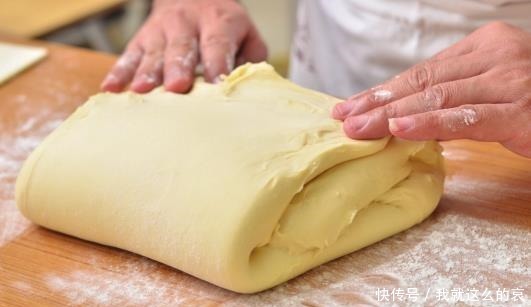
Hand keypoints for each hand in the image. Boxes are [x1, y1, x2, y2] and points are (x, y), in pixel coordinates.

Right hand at [101, 0, 266, 92]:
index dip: (217, 64)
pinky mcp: (141, 39)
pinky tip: (111, 89)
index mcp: (218, 22)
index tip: (217, 85)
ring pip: (153, 51)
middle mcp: (187, 23)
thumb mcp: (246, 36)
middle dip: (178, 67)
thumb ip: (249, 60)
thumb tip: (247, 90)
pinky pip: (128, 55)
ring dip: (147, 71)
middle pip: (181, 47)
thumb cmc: (224, 27)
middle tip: (178, 87)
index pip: (217, 44)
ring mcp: (160, 31)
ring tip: (142, 90)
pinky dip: (119, 72)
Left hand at [332, 22, 530, 157]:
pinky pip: (468, 118)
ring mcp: (511, 82)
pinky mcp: (523, 112)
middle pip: (424, 82)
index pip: (423, 72)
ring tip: (359, 127)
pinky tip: (400, 130)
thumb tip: (403, 114)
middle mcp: (497, 57)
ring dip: (393, 115)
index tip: (353, 105)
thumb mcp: (491, 88)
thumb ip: (455, 95)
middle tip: (345, 118)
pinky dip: (430, 124)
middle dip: (379, 103)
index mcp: (485, 47)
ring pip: (439, 98)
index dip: (384, 91)